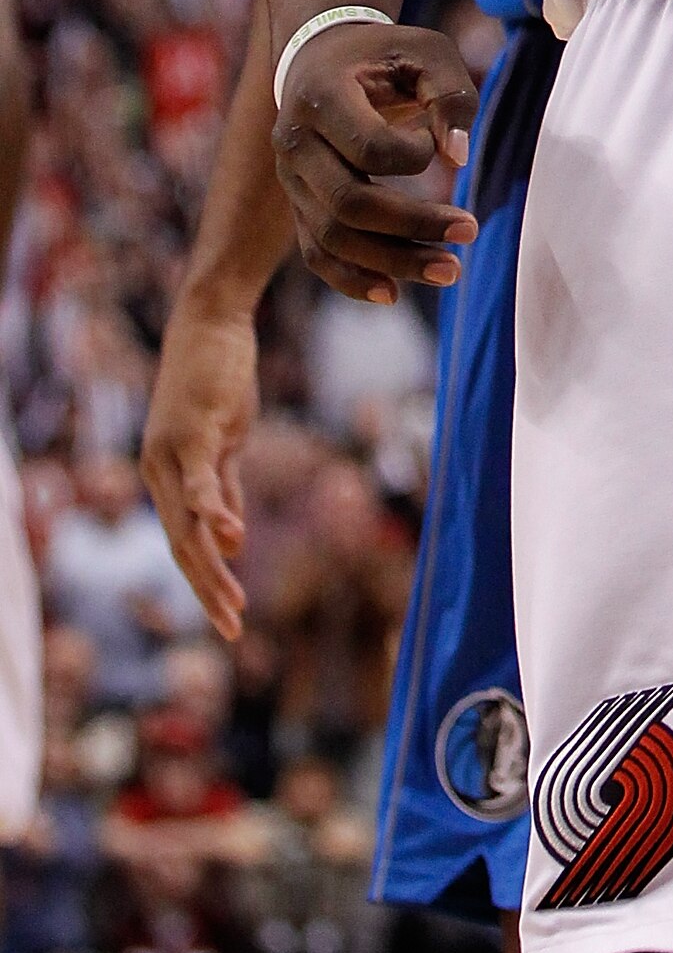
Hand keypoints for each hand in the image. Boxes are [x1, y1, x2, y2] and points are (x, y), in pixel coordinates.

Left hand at [141, 300, 260, 641]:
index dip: (207, 583)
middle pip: (182, 546)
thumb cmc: (217, 379)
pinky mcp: (193, 431)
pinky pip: (202, 480)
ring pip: (188, 525)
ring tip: (232, 604)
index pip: (185, 544)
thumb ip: (224, 490)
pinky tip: (232, 537)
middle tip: (232, 630)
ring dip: (211, 569)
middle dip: (208, 592)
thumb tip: (232, 542)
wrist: (209, 322)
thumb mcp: (224, 443)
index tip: (230, 618)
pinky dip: (215, 510)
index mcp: (168, 477)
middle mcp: (160, 471)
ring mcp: (173, 453)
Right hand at [272, 20, 478, 304]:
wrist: (324, 57)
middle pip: (348, 204)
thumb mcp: (428, 51)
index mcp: (321, 96)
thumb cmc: (386, 53)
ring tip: (450, 270)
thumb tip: (456, 159)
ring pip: (333, 238)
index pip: (369, 148)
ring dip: (392, 261)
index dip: (414, 154)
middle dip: (413, 226)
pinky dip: (350, 280)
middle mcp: (294, 141)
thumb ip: (450, 95)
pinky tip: (393, 294)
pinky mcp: (298, 204)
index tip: (437, 144)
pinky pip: (316, 253)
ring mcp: (291, 179)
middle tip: (470, 232)